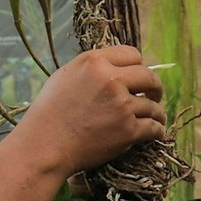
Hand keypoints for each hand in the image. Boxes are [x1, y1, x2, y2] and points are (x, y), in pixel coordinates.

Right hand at [15, 46, 165, 174]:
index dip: (138, 66)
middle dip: (155, 87)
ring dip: (156, 112)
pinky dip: (156, 131)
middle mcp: (110, 79)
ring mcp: (121, 105)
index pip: (131, 54)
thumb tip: (115, 69)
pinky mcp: (127, 129)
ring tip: (156, 118)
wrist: (44, 146)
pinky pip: (153, 127)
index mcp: (94, 62)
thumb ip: (92, 70)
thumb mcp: (65, 78)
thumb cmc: (48, 115)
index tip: (139, 78)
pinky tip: (155, 132)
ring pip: (153, 105)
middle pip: (149, 76)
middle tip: (154, 95)